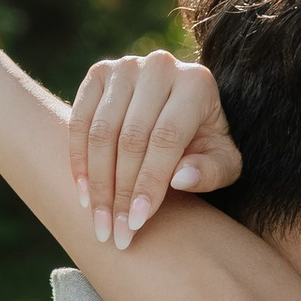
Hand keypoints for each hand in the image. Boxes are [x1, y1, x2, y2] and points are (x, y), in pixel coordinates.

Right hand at [67, 49, 243, 246]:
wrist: (180, 108)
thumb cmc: (205, 142)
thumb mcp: (222, 160)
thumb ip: (211, 171)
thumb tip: (181, 178)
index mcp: (196, 84)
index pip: (166, 139)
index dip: (148, 183)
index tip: (136, 223)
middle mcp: (160, 67)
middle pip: (131, 138)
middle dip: (120, 192)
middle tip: (115, 233)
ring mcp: (125, 67)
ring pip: (101, 132)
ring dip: (96, 182)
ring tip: (99, 222)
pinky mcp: (98, 74)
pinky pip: (79, 121)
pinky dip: (78, 160)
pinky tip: (84, 195)